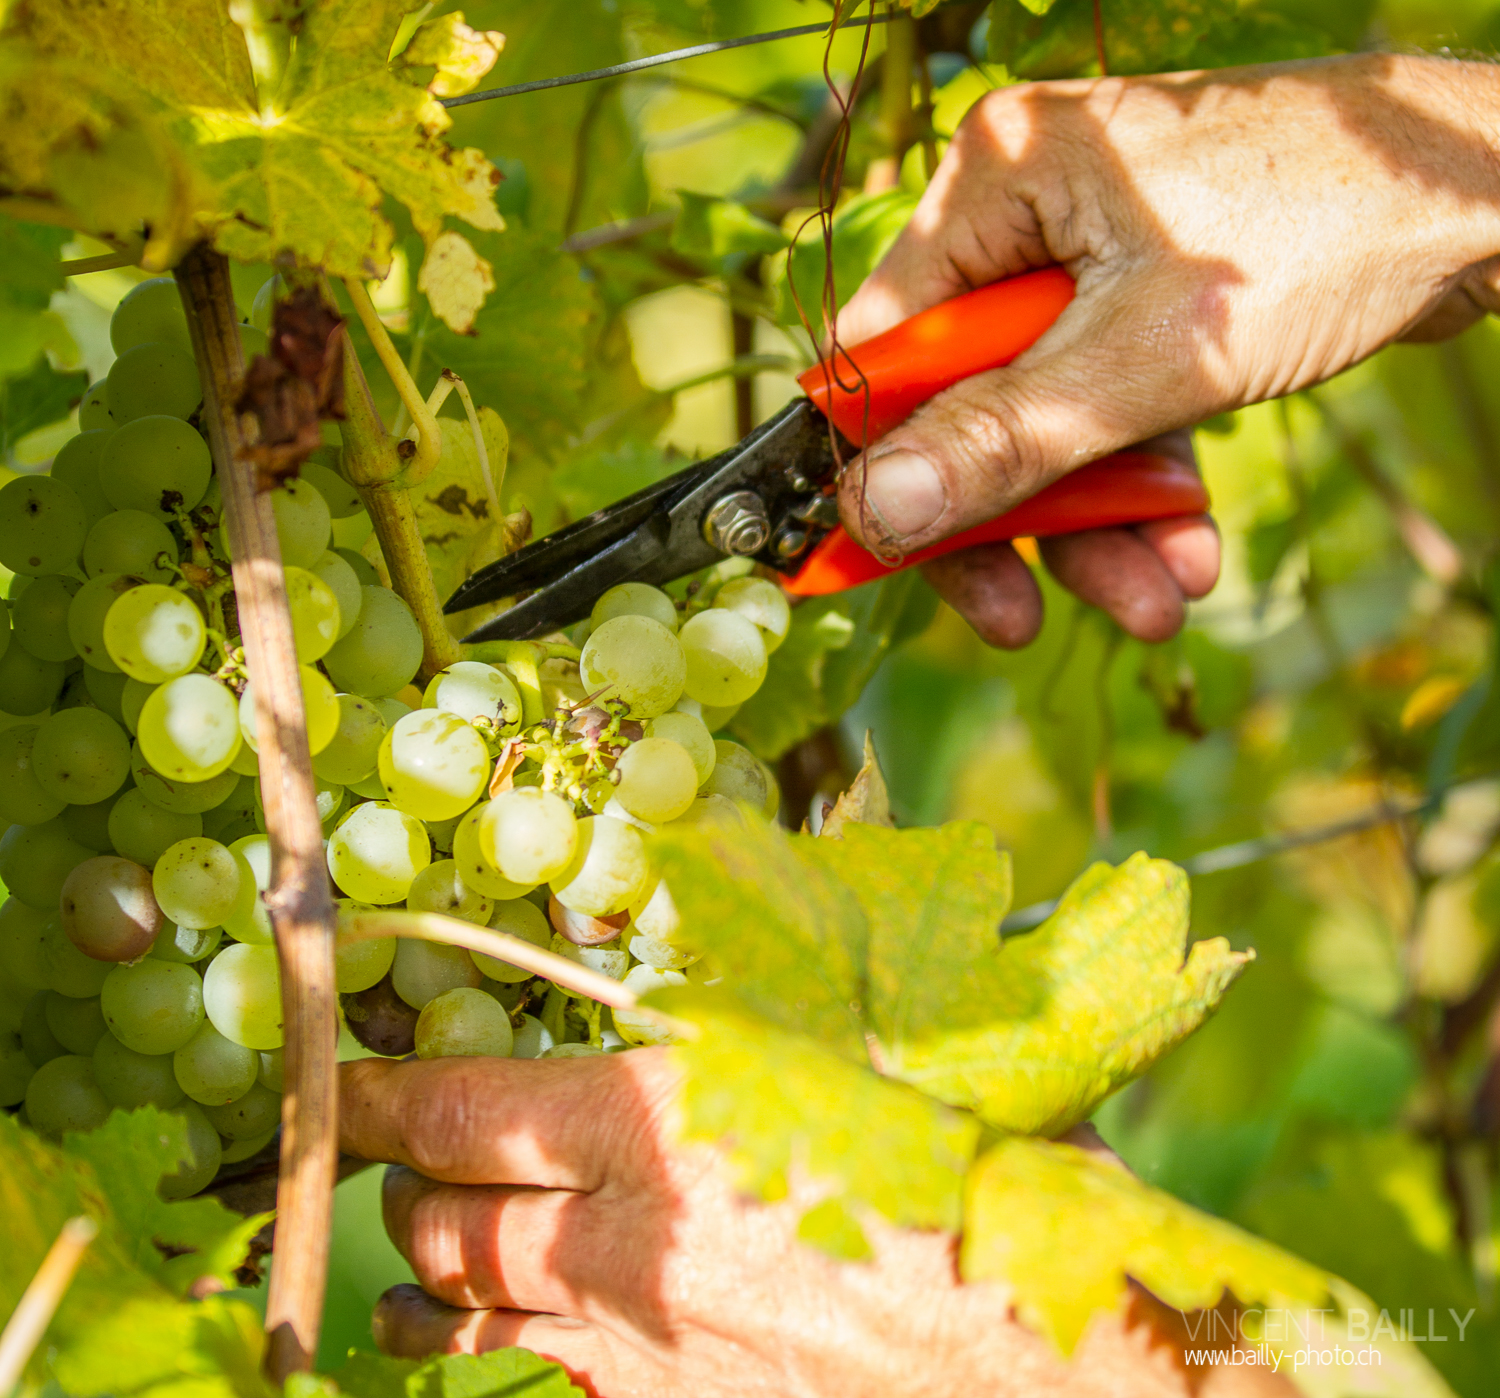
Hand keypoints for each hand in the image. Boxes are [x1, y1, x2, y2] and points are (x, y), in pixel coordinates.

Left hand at [341, 1052, 1293, 1397]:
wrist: (1054, 1377)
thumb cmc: (982, 1188)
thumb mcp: (882, 1054)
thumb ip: (785, 1002)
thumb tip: (751, 925)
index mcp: (655, 1127)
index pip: (462, 1109)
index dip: (379, 1093)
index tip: (336, 1077)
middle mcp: (618, 1244)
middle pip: (447, 1219)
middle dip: (400, 1185)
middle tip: (391, 1160)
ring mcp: (638, 1350)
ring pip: (474, 1316)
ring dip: (427, 1287)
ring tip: (401, 1277)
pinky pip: (557, 1384)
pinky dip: (514, 1357)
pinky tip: (521, 1350)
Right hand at [836, 53, 1499, 646]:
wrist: (1485, 199)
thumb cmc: (1324, 232)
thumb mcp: (1147, 358)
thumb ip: (1005, 441)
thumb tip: (872, 511)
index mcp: (996, 187)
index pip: (884, 348)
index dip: (882, 463)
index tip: (888, 561)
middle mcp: (1025, 221)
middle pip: (961, 407)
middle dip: (1013, 523)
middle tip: (1019, 620)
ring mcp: (1086, 267)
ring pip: (1042, 429)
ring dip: (1095, 531)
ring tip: (1158, 601)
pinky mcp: (1141, 309)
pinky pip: (1105, 417)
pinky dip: (1142, 491)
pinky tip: (1190, 551)